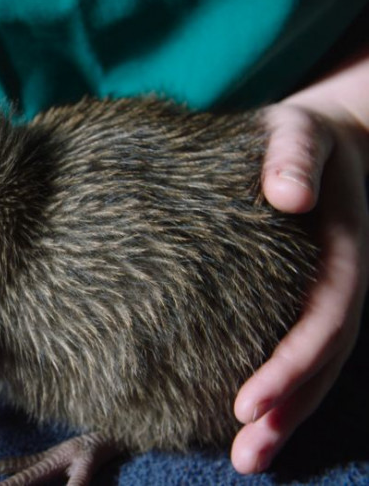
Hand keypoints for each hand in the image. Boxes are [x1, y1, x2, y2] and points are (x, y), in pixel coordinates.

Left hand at [231, 95, 368, 471]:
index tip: (247, 402)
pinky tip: (244, 420)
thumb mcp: (297, 132)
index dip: (291, 365)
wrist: (310, 142)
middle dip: (286, 410)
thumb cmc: (296, 138)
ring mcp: (317, 298)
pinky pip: (289, 352)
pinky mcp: (292, 302)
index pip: (323, 320)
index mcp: (341, 253)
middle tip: (246, 455)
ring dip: (283, 417)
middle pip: (320, 361)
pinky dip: (274, 390)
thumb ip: (294, 156)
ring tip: (245, 459)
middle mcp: (335, 285)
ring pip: (309, 368)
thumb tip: (290, 195)